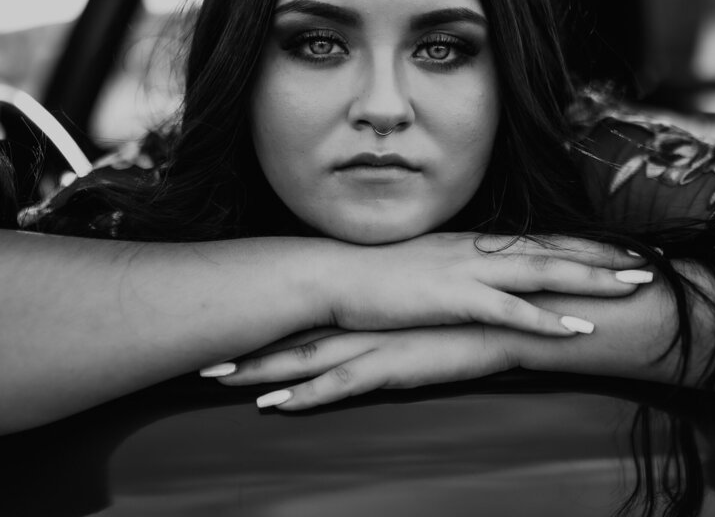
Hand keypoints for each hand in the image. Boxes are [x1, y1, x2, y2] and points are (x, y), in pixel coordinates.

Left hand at [210, 325, 523, 409]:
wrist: (511, 313)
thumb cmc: (472, 312)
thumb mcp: (427, 313)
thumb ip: (400, 318)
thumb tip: (382, 322)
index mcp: (368, 308)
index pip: (306, 317)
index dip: (266, 325)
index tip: (229, 329)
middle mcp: (362, 322)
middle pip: (292, 335)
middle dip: (246, 348)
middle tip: (203, 356)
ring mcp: (373, 343)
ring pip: (302, 358)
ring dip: (259, 370)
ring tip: (218, 377)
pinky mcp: (391, 365)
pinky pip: (338, 384)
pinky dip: (304, 396)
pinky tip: (274, 406)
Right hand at [316, 233, 652, 337]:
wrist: (331, 273)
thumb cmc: (372, 274)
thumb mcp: (422, 267)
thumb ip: (453, 270)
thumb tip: (474, 280)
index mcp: (471, 243)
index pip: (539, 240)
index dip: (583, 245)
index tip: (622, 249)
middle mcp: (476, 250)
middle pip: (553, 251)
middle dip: (604, 258)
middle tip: (650, 265)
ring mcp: (466, 271)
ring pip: (543, 273)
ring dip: (592, 280)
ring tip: (634, 288)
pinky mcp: (452, 299)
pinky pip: (509, 312)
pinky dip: (546, 321)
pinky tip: (578, 330)